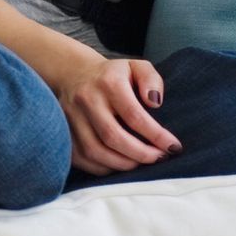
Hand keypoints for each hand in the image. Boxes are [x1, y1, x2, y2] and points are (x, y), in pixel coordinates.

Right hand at [51, 52, 180, 175]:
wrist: (73, 74)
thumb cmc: (113, 76)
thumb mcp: (136, 67)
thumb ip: (151, 79)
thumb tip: (155, 103)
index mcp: (108, 82)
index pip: (134, 115)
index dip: (156, 136)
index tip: (173, 147)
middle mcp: (86, 98)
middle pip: (113, 136)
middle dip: (140, 154)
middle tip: (158, 158)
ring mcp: (70, 116)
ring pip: (95, 150)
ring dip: (122, 164)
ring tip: (140, 164)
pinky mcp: (62, 130)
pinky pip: (81, 158)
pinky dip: (102, 168)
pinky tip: (118, 165)